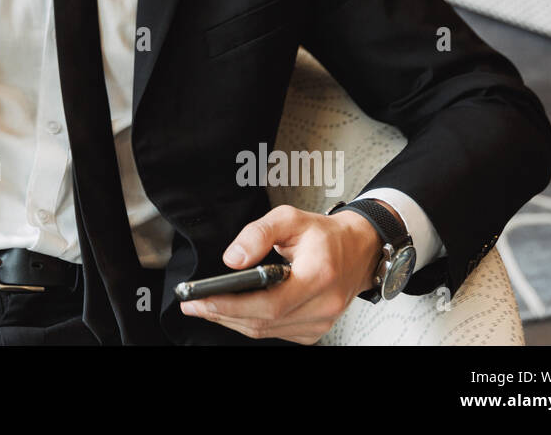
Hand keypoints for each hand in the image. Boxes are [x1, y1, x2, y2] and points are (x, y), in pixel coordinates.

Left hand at [178, 204, 384, 344]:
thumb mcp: (290, 218)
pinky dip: (250, 323)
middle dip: (222, 313)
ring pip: (267, 331)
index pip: (270, 303)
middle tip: (192, 303)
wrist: (358, 250)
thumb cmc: (324, 235)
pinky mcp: (314, 330)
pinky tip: (232, 311)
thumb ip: (258, 233)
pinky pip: (275, 332)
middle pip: (264, 322)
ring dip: (232, 320)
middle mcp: (323, 305)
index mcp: (319, 276)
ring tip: (204, 306)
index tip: (201, 299)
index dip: (231, 305)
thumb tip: (232, 259)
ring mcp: (321, 322)